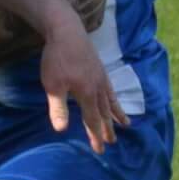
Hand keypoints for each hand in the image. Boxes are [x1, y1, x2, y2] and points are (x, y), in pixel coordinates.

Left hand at [37, 26, 128, 153]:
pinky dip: (114, 97)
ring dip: (116, 114)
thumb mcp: (53, 85)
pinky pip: (110, 88)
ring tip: (125, 125)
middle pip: (104, 113)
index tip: (100, 150)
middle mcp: (98, 88)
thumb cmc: (57, 58)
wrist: (66, 30)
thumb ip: (58, 108)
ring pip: (110, 100)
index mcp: (87, 94)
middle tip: (111, 143)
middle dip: (107, 129)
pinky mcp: (99, 68)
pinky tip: (113, 98)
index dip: (96, 135)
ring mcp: (100, 77)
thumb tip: (61, 130)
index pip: (93, 120)